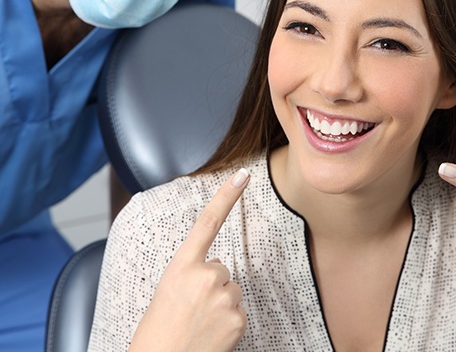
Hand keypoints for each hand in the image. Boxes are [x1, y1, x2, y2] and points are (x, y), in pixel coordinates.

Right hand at [129, 168, 250, 351]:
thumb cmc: (157, 332)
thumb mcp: (168, 290)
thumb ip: (192, 271)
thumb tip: (217, 268)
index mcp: (181, 266)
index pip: (208, 221)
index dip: (227, 195)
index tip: (243, 174)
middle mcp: (205, 276)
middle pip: (223, 269)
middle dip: (212, 285)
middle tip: (191, 310)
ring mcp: (223, 297)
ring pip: (232, 291)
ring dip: (220, 305)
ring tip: (198, 325)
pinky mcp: (238, 318)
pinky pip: (239, 311)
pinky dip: (228, 323)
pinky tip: (210, 335)